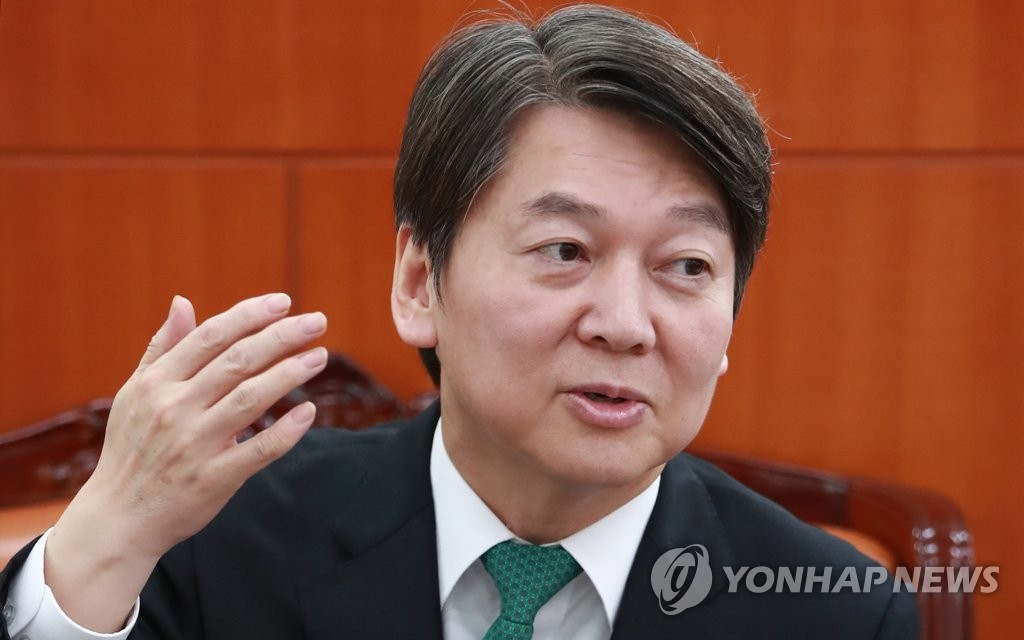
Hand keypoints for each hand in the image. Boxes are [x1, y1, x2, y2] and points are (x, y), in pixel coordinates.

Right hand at [44, 293, 327, 631]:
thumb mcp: (135, 393)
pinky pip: (258, 450)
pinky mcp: (213, 478)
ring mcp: (195, 445)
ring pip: (251, 399)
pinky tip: (309, 411)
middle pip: (238, 361)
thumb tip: (182, 301)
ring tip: (319, 356)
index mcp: (157, 383)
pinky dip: (285, 431)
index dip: (250, 315)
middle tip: (317, 321)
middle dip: (282, 336)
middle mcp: (175, 409)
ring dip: (290, 373)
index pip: (211, 336)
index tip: (284, 302)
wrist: (118, 518)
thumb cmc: (132, 448)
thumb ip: (162, 347)